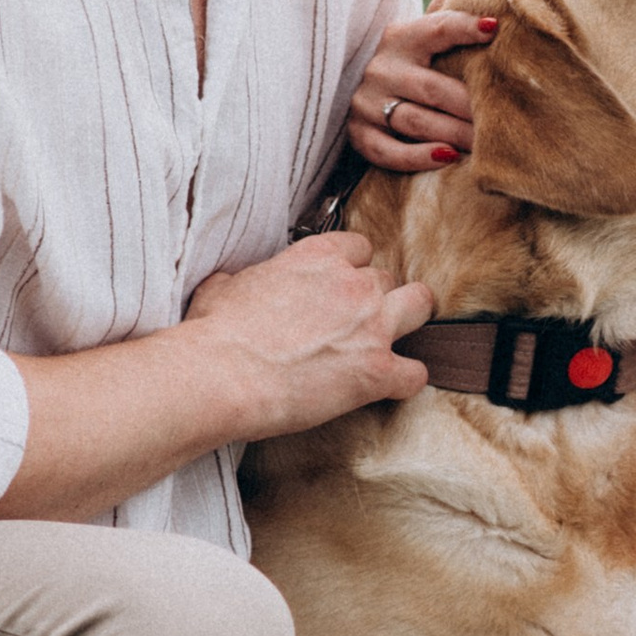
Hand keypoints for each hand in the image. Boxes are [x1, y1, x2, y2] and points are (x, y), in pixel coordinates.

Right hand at [181, 231, 435, 439]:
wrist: (222, 375)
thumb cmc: (217, 334)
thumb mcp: (221, 288)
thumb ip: (239, 280)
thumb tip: (227, 284)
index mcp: (318, 258)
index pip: (358, 247)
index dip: (351, 269)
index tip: (340, 287)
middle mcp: (352, 285)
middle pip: (387, 278)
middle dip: (376, 298)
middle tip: (358, 321)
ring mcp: (371, 326)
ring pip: (419, 306)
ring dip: (409, 321)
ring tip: (392, 341)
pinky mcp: (377, 371)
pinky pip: (415, 373)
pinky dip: (405, 381)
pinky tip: (391, 387)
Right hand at [347, 9, 494, 172]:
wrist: (364, 92)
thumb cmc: (416, 58)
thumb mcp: (431, 24)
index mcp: (401, 36)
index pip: (436, 28)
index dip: (464, 27)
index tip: (494, 27)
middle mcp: (381, 68)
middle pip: (431, 87)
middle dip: (469, 104)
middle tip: (504, 117)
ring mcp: (366, 104)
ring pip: (414, 120)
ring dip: (452, 133)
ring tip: (485, 144)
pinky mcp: (360, 137)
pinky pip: (389, 151)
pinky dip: (419, 156)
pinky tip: (448, 158)